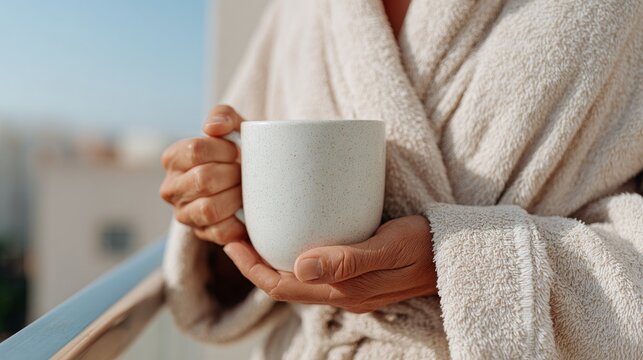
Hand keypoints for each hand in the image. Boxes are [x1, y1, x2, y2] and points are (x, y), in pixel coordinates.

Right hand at [160, 105, 247, 244]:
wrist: (254, 179)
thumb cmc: (239, 150)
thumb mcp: (233, 126)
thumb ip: (223, 115)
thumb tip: (212, 128)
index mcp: (173, 158)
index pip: (195, 150)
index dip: (223, 150)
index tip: (237, 151)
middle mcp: (171, 188)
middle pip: (203, 180)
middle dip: (232, 174)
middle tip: (243, 172)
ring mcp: (184, 214)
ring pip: (209, 209)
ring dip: (235, 197)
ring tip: (244, 189)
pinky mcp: (202, 234)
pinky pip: (220, 232)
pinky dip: (238, 222)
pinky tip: (244, 209)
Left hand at [223, 215, 437, 312]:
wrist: (454, 255)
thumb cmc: (424, 245)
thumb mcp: (389, 247)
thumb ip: (348, 259)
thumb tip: (300, 265)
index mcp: (344, 291)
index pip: (282, 286)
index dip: (251, 268)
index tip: (232, 241)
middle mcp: (342, 293)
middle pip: (285, 284)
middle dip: (255, 263)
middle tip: (236, 232)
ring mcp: (350, 285)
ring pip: (299, 278)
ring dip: (274, 259)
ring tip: (258, 231)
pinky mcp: (357, 273)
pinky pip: (317, 269)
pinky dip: (297, 254)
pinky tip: (297, 233)